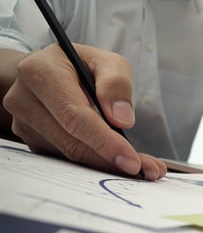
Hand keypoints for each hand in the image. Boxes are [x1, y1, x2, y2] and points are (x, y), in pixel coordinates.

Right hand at [2, 44, 165, 178]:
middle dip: (112, 160)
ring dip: (108, 165)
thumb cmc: (80, 65)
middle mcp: (24, 99)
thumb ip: (116, 84)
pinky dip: (96, 163)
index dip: (104, 141)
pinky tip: (121, 162)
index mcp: (39, 72)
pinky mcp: (32, 140)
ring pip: (70, 155)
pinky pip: (66, 158)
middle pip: (72, 141)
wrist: (48, 70)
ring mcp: (25, 123)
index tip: (131, 160)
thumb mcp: (106, 62)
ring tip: (144, 167)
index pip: (74, 116)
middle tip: (149, 170)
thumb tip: (122, 120)